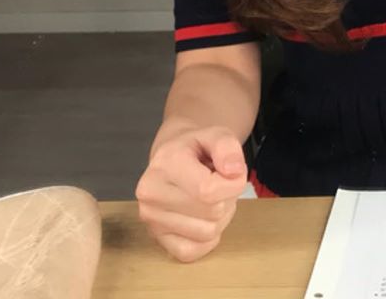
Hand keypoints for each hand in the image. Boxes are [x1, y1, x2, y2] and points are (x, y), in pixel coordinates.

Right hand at [135, 126, 248, 262]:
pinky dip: (206, 239)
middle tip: (220, 184)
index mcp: (166, 163)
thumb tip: (234, 172)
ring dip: (219, 218)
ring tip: (212, 198)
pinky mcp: (156, 238)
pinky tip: (204, 218)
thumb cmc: (196, 147)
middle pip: (211, 213)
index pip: (208, 191)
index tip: (233, 173)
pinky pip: (191, 252)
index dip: (232, 185)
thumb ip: (228, 147)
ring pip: (206, 234)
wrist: (171, 157)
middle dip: (227, 198)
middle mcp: (151, 193)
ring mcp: (150, 218)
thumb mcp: (216, 134)